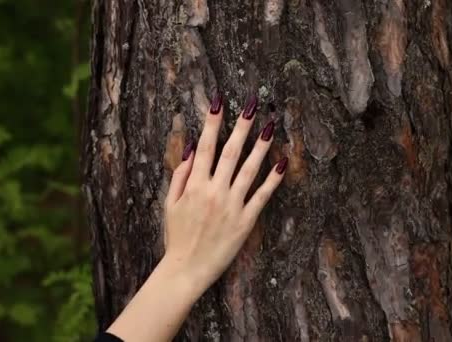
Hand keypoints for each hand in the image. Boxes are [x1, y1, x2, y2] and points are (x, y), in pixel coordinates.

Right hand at [162, 93, 287, 287]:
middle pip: (230, 152)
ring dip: (261, 145)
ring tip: (270, 125)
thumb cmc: (177, 236)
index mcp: (194, 185)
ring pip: (249, 169)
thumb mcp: (169, 204)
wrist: (186, 269)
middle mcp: (214, 191)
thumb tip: (191, 149)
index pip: (205, 147)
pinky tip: (282, 162)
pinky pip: (262, 196)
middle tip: (252, 105)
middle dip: (241, 126)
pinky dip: (273, 179)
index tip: (219, 102)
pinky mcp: (246, 221)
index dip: (212, 122)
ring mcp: (232, 205)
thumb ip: (180, 175)